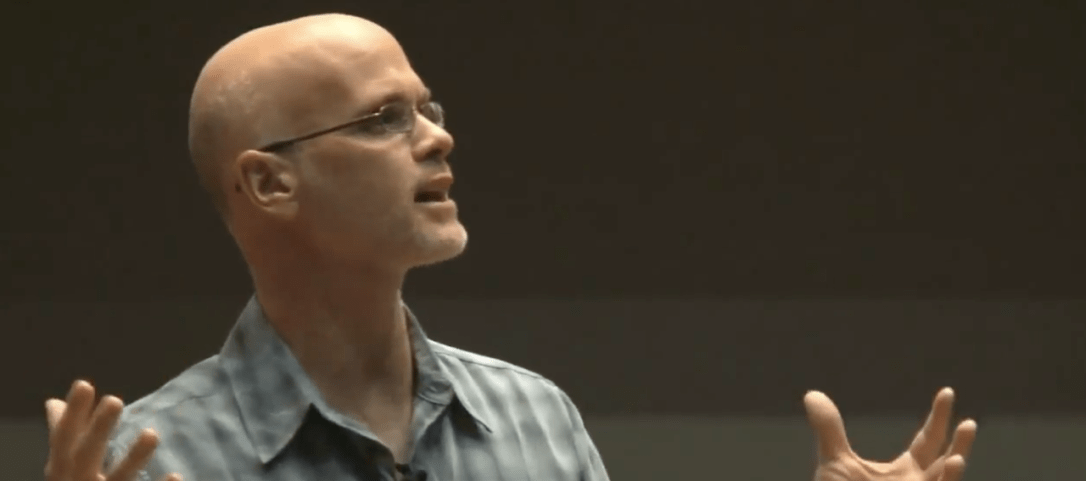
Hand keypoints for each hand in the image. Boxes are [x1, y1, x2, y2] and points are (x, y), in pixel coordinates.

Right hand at [44, 380, 181, 480]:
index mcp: (62, 471)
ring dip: (133, 458)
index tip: (84, 384)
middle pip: (85, 457)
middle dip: (97, 430)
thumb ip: (63, 437)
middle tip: (114, 399)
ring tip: (152, 433)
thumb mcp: (62, 467)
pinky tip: (176, 476)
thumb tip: (54, 402)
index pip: (64, 440)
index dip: (73, 414)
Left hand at [805, 387, 976, 480]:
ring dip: (956, 469)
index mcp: (907, 470)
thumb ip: (829, 429)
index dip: (939, 417)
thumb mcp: (835, 462)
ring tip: (959, 454)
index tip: (947, 392)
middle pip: (946, 461)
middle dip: (959, 442)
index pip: (929, 440)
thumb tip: (812, 395)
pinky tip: (953, 465)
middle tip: (969, 421)